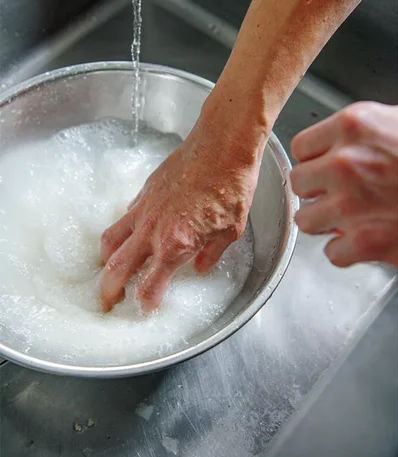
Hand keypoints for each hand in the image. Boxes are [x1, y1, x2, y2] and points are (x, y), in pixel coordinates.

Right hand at [99, 99, 266, 311]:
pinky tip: (132, 232)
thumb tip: (199, 266)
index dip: (146, 304)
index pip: (150, 287)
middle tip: (108, 302)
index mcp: (175, 246)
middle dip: (109, 291)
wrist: (222, 147)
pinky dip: (123, 230)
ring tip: (110, 269)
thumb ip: (211, 253)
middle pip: (117, 269)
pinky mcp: (144, 192)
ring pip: (111, 241)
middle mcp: (152, 231)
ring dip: (107, 260)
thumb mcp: (231, 230)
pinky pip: (125, 217)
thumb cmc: (232, 186)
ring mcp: (144, 210)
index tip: (146, 309)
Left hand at [290, 102, 397, 267]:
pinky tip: (363, 241)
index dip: (313, 161)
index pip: (302, 147)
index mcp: (355, 126)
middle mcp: (346, 163)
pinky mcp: (367, 241)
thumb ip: (362, 134)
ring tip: (346, 219)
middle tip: (335, 195)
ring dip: (324, 222)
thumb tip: (337, 146)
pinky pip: (332, 253)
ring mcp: (353, 204)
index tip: (321, 168)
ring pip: (306, 219)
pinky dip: (346, 252)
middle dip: (316, 191)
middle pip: (298, 183)